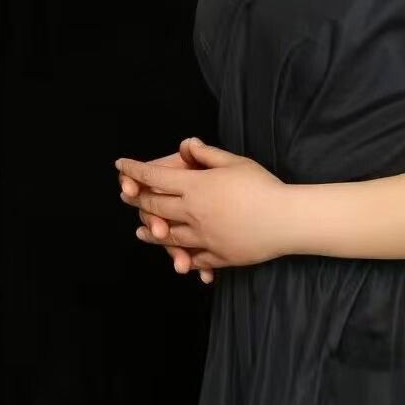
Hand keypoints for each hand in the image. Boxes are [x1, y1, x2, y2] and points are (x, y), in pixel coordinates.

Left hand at [116, 139, 292, 268]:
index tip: (121, 165)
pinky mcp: (216, 256)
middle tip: (127, 195)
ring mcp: (202, 238)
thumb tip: (187, 145)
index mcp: (195, 187)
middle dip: (138, 200)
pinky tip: (177, 258)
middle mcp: (192, 214)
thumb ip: (207, 155)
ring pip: (168, 237)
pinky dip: (182, 257)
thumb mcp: (235, 162)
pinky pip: (193, 259)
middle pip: (156, 208)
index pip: (156, 177)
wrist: (284, 220)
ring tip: (141, 231)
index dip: (136, 170)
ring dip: (151, 233)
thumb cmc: (262, 186)